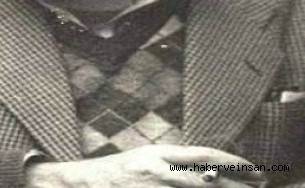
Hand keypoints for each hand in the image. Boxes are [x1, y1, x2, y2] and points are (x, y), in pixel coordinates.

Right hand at [26, 145, 265, 186]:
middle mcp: (158, 171)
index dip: (234, 163)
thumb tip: (208, 172)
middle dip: (235, 186)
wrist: (82, 184)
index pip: (205, 155)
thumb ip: (171, 163)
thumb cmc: (114, 172)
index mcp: (157, 154)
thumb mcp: (143, 159)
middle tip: (256, 187)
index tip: (254, 170)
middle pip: (208, 180)